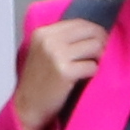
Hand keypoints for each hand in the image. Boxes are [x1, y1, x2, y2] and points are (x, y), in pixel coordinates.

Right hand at [9, 12, 103, 129]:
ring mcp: (56, 55)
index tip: (101, 40)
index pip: (79, 23)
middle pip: (90, 32)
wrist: (27, 107)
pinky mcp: (65, 72)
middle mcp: (49, 40)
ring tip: (89, 67)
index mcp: (43, 33)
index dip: (95, 31)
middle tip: (101, 54)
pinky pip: (92, 67)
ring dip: (98, 58)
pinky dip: (93, 73)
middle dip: (101, 42)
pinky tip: (84, 79)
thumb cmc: (38, 81)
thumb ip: (62, 39)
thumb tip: (94, 32)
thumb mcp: (43, 52)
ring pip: (95, 47)